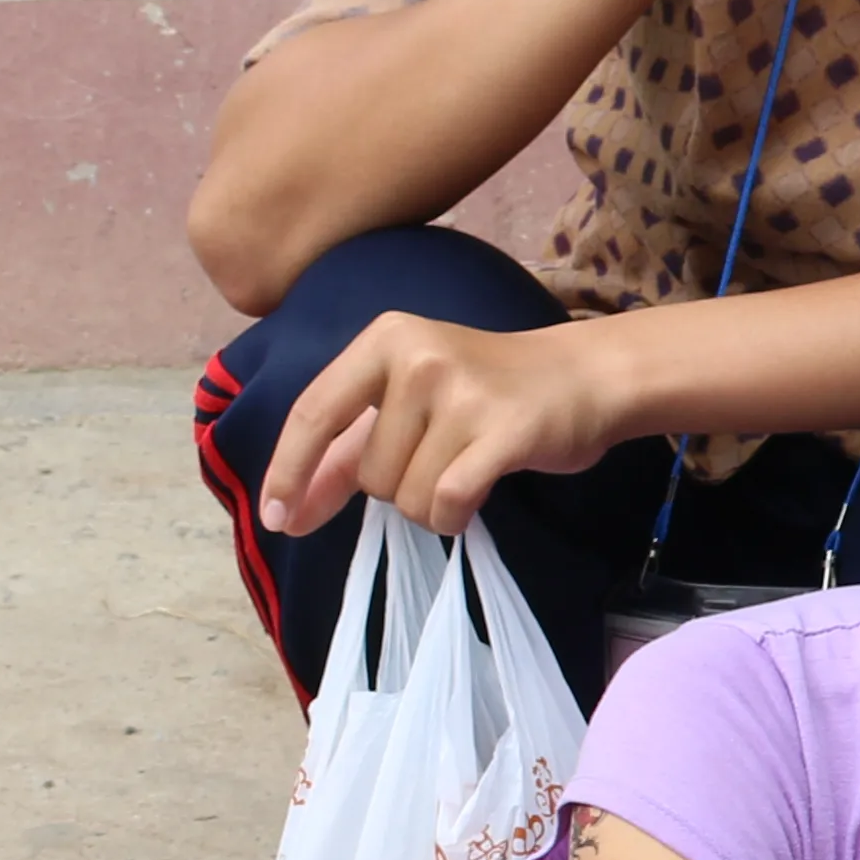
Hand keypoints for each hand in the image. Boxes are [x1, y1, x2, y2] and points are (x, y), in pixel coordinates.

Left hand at [252, 311, 638, 536]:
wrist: (583, 377)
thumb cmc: (486, 392)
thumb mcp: (408, 402)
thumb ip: (345, 451)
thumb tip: (288, 511)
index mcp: (385, 340)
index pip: (314, 412)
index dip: (287, 471)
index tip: (275, 519)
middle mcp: (418, 358)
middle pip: (369, 473)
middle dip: (397, 489)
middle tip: (441, 459)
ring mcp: (463, 392)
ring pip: (407, 496)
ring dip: (429, 506)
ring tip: (464, 471)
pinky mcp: (504, 431)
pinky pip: (448, 503)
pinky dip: (453, 518)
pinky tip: (471, 500)